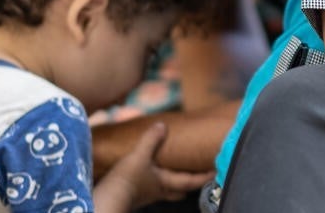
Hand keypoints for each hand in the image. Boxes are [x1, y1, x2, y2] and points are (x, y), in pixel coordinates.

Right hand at [94, 122, 212, 210]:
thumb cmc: (128, 180)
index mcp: (165, 183)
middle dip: (189, 184)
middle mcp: (159, 191)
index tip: (217, 171)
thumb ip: (151, 140)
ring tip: (176, 171)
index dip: (204, 176)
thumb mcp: (140, 156)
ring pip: (166, 190)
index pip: (190, 181)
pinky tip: (150, 172)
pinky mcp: (135, 194)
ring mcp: (147, 194)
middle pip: (179, 190)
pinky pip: (152, 187)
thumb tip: (162, 125)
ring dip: (173, 182)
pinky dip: (156, 180)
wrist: (108, 199)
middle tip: (198, 175)